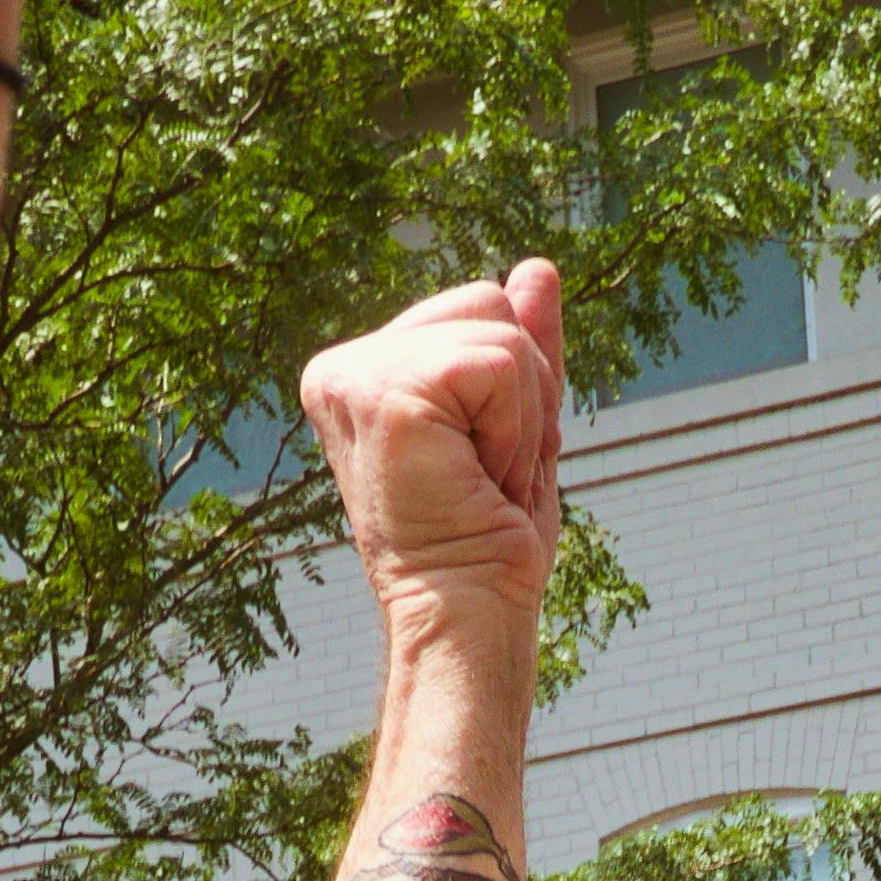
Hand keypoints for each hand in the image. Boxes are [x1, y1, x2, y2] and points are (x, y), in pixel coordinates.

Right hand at [304, 262, 565, 642]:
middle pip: (488, 301)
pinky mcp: (383, 392)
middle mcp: (344, 366)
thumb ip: (521, 348)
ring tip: (481, 480)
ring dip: (520, 419)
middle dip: (521, 395)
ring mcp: (356, 375)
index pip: (477, 307)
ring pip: (501, 331)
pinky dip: (514, 429)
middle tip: (485, 473)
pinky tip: (478, 478)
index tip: (481, 462)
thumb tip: (537, 268)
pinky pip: (500, 364)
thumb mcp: (516, 425)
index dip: (512, 388)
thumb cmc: (488, 541)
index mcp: (362, 371)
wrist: (468, 612)